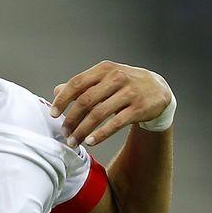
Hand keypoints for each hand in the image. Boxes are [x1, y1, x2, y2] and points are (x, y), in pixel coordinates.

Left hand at [50, 60, 171, 146]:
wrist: (158, 88)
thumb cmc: (124, 84)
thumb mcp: (104, 79)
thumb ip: (81, 85)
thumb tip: (56, 91)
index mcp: (103, 70)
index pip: (77, 83)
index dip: (62, 100)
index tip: (53, 114)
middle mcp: (116, 78)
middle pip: (85, 101)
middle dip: (71, 119)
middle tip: (64, 133)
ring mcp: (129, 93)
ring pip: (98, 114)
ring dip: (82, 130)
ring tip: (74, 141)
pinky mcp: (138, 108)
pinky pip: (115, 124)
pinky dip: (101, 134)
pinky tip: (90, 142)